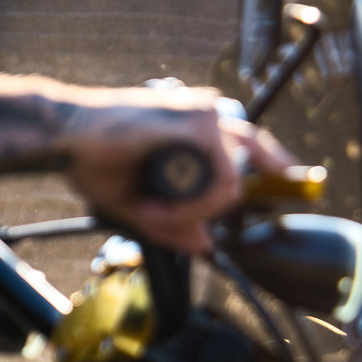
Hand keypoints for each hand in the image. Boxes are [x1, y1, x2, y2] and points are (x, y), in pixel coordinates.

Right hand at [61, 90, 294, 252]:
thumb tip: (206, 247)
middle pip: (256, 159)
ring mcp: (203, 116)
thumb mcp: (144, 204)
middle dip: (240, 198)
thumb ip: (177, 225)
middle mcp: (206, 114)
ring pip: (232, 184)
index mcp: (197, 124)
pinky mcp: (195, 125)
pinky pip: (219, 184)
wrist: (64, 139)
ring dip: (195, 212)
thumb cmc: (95, 159)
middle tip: (196, 213)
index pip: (252, 144)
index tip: (297, 180)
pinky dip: (192, 206)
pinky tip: (158, 207)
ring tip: (153, 213)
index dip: (277, 165)